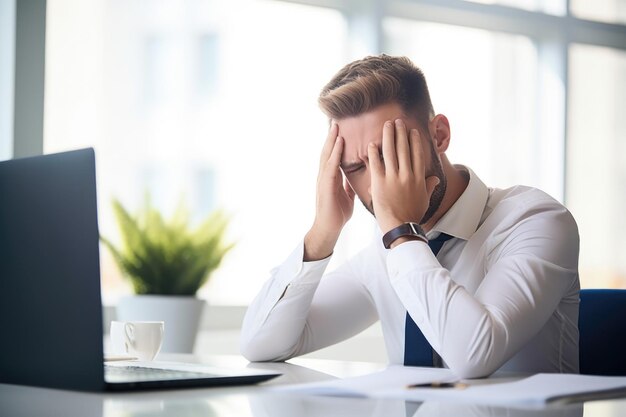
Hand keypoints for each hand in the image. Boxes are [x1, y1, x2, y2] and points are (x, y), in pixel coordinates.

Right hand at [304, 123, 354, 260]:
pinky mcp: (325, 185)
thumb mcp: (346, 195)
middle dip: (332, 135)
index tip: (341, 127)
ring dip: (331, 140)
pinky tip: (339, 144)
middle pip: (328, 151)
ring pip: (327, 155)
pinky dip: (334, 153)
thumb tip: (355, 178)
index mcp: (331, 177)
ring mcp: (323, 179)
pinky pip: (331, 166)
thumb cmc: (337, 213)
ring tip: (336, 125)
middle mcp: (325, 175)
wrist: (329, 228)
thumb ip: (348, 184)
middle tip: (336, 119)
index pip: (333, 155)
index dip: (336, 141)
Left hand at [368, 119, 439, 234]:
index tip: (413, 130)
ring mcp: (393, 178)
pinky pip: (376, 163)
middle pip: (404, 148)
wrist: (401, 227)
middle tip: (398, 121)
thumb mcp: (424, 199)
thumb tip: (436, 179)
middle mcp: (407, 174)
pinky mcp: (380, 182)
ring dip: (389, 136)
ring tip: (387, 125)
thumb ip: (429, 186)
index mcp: (418, 177)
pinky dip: (374, 152)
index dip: (415, 140)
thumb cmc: (413, 215)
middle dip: (401, 132)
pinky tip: (372, 143)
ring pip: (390, 151)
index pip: (417, 153)